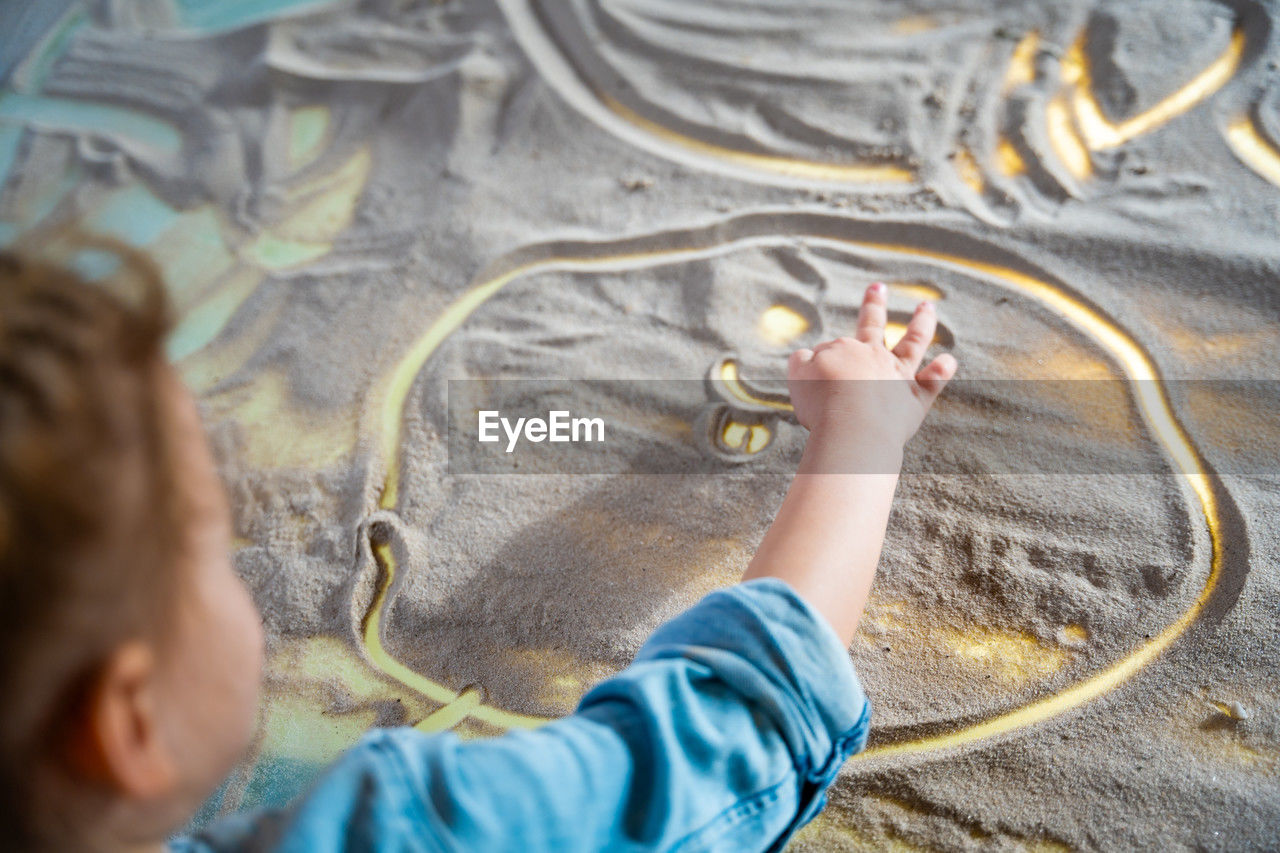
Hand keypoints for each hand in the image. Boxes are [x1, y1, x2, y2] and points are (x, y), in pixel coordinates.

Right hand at [787, 282, 956, 450]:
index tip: (815, 383)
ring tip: (928, 306)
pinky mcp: (915, 399)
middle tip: (879, 287)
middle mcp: (875, 356)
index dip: (820, 363)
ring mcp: (898, 375)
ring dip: (922, 323)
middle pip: (874, 324)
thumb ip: (802, 360)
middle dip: (874, 304)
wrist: (852, 428)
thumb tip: (809, 354)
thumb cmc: (821, 404)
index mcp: (846, 350)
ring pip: (914, 342)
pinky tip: (950, 360)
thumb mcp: (798, 376)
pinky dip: (942, 370)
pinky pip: (932, 381)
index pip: (833, 347)